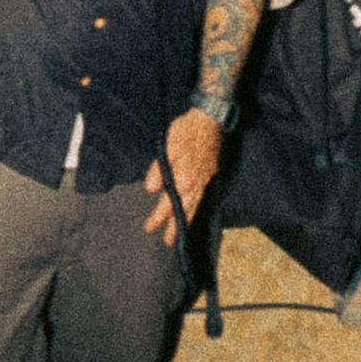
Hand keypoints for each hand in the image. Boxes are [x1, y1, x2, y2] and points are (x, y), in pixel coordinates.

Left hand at [144, 109, 223, 243]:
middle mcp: (197, 185)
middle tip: (167, 241)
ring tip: (180, 232)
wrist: (210, 119)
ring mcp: (206, 181)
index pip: (168, 204)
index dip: (158, 217)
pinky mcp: (211, 175)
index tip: (149, 228)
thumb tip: (151, 190)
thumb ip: (158, 170)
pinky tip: (193, 211)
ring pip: (195, 207)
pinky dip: (197, 208)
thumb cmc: (186, 130)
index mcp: (184, 179)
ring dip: (187, 220)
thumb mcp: (167, 146)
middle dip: (175, 227)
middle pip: (184, 211)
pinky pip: (203, 199)